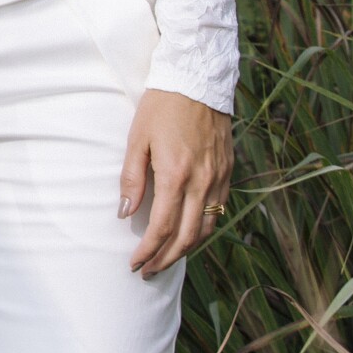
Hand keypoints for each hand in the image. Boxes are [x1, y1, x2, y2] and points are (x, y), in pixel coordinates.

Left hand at [121, 88, 234, 277]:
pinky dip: (202, 229)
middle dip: (166, 259)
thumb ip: (132, 178)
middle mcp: (202, 182)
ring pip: (206, 228)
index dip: (149, 251)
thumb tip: (126, 214)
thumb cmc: (161, 107)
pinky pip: (217, 211)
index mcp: (176, 175)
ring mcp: (218, 178)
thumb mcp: (136, 138)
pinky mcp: (227, 172)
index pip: (163, 227)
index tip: (135, 264)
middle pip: (187, 237)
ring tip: (166, 259)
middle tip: (148, 271)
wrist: (197, 81)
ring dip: (186, 249)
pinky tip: (188, 233)